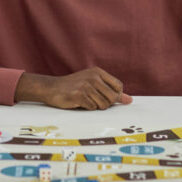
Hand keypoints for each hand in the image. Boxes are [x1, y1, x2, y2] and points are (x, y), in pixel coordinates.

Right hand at [15, 67, 132, 109]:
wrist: (52, 88)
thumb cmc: (73, 87)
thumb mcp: (92, 84)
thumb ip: (111, 91)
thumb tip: (129, 100)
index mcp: (98, 72)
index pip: (118, 86)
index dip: (114, 96)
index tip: (104, 97)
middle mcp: (93, 77)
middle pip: (112, 98)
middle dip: (105, 104)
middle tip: (93, 101)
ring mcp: (86, 86)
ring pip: (103, 105)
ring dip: (95, 107)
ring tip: (86, 101)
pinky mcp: (79, 95)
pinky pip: (92, 108)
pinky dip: (87, 108)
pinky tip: (79, 103)